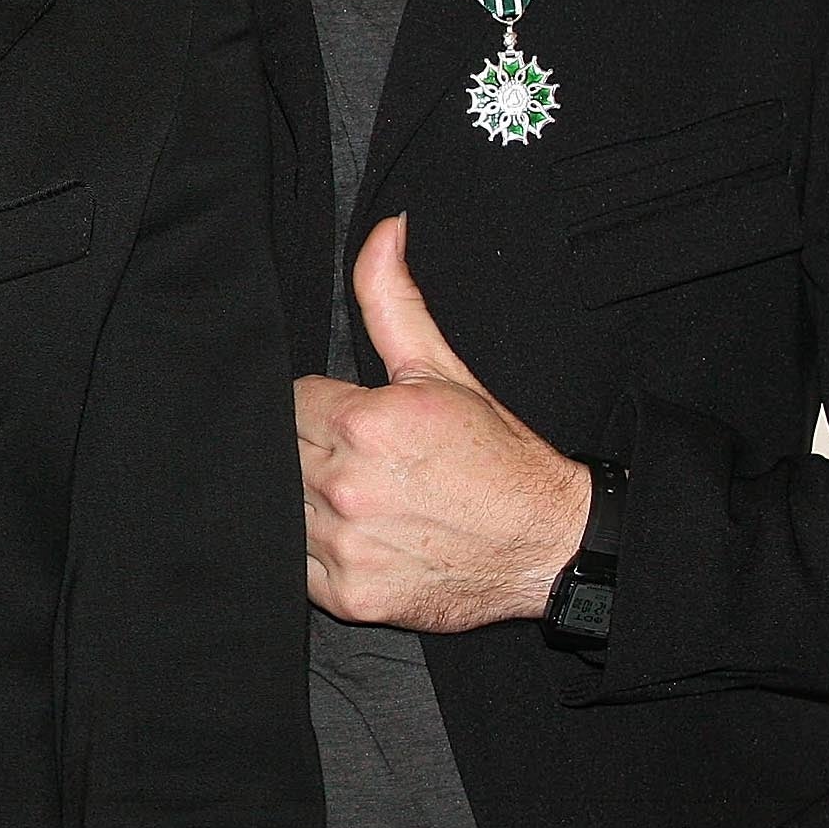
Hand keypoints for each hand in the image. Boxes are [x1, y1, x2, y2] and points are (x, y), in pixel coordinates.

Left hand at [294, 214, 591, 632]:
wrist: (548, 544)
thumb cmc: (496, 456)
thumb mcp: (442, 369)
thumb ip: (392, 300)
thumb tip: (383, 231)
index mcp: (366, 422)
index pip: (289, 402)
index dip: (319, 409)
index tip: (350, 420)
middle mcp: (349, 485)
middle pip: (280, 454)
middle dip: (310, 451)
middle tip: (358, 459)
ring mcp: (347, 546)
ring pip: (282, 508)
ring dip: (308, 502)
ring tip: (361, 499)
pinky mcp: (350, 596)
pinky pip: (297, 566)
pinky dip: (316, 553)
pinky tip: (358, 537)